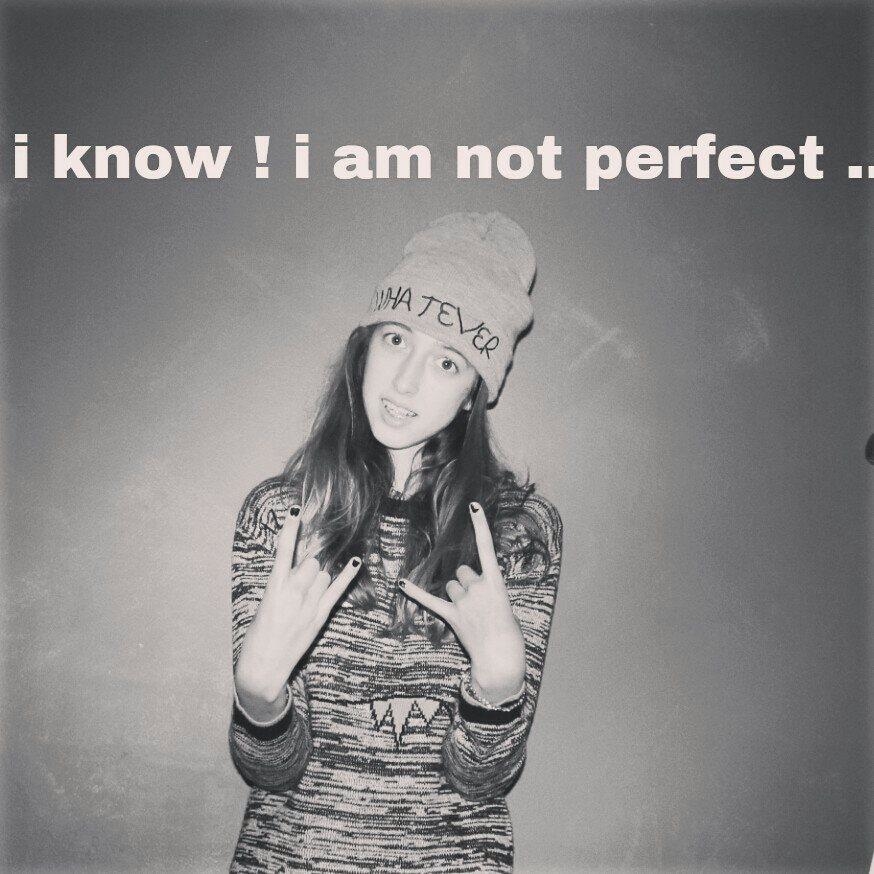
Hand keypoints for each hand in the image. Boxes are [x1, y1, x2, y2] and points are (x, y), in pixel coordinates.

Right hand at [235, 507, 360, 704]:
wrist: (263, 666)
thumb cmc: (259, 634)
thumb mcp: (265, 603)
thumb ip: (282, 584)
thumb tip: (300, 567)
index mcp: (274, 587)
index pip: (284, 551)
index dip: (290, 529)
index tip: (295, 510)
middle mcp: (293, 593)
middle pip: (312, 562)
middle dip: (309, 563)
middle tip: (302, 574)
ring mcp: (308, 605)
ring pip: (324, 574)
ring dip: (319, 575)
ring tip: (307, 591)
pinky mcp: (319, 616)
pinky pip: (337, 591)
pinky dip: (347, 575)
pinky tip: (356, 561)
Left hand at [400, 502, 525, 701]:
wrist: (502, 658)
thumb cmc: (509, 633)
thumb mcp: (505, 604)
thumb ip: (488, 590)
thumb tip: (473, 590)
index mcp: (496, 582)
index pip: (487, 547)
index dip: (480, 525)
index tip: (473, 506)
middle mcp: (478, 588)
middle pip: (463, 571)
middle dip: (467, 581)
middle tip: (478, 602)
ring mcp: (464, 603)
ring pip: (451, 585)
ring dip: (457, 595)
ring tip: (470, 613)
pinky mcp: (452, 616)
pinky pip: (430, 601)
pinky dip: (416, 592)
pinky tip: (402, 584)